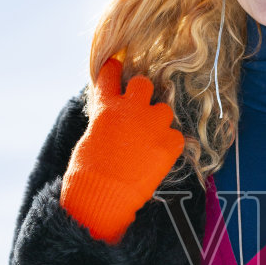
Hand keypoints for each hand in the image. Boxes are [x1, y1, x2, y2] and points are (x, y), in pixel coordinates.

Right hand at [60, 57, 184, 242]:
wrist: (104, 196)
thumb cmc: (88, 173)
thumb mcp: (91, 138)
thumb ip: (106, 122)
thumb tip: (113, 121)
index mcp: (106, 106)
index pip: (110, 74)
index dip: (113, 71)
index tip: (116, 68)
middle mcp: (131, 109)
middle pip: (144, 83)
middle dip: (142, 93)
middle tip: (139, 109)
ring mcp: (152, 125)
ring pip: (164, 110)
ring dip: (158, 122)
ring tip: (149, 141)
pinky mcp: (169, 144)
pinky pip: (176, 136)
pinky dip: (169, 144)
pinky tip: (159, 156)